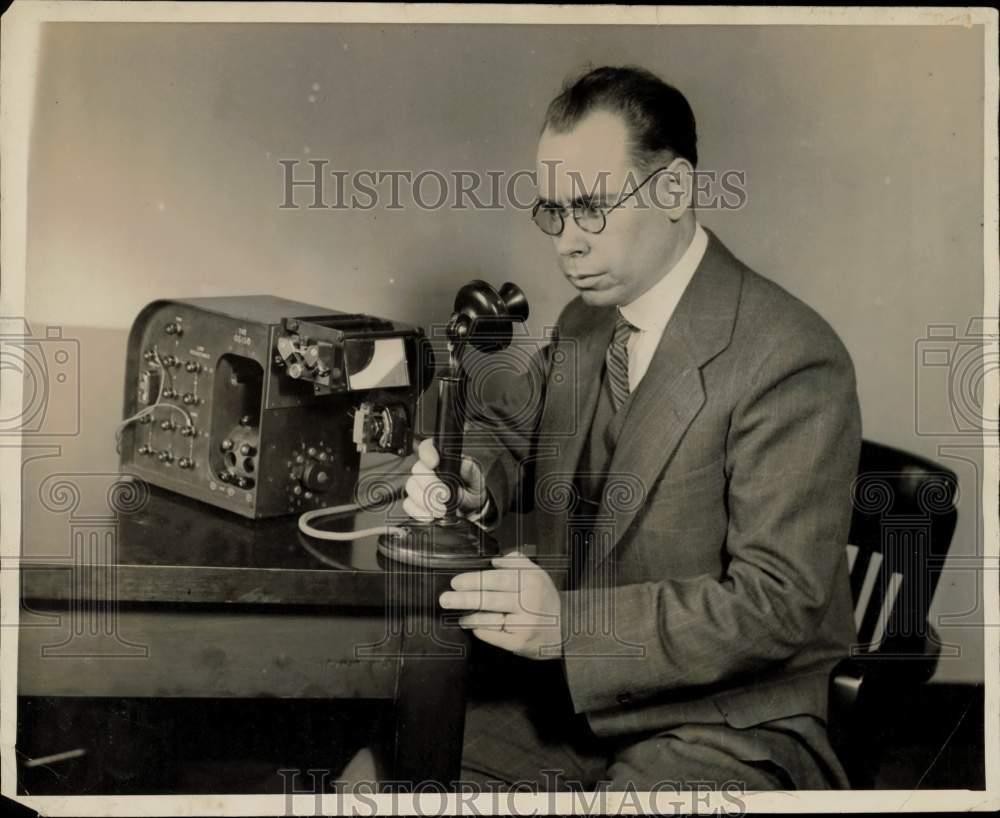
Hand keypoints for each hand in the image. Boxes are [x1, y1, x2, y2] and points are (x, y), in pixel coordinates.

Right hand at [403, 437, 487, 521]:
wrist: (469, 511)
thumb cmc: (470, 489)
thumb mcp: (476, 479)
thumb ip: (470, 470)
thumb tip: (465, 462)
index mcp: (441, 458)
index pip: (427, 447)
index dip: (427, 453)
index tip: (434, 463)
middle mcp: (427, 469)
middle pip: (418, 469)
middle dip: (430, 484)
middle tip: (445, 496)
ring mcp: (419, 485)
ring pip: (411, 486)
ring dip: (425, 500)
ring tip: (441, 510)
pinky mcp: (414, 501)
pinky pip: (408, 504)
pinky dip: (419, 511)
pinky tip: (430, 515)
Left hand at [439, 551, 561, 659]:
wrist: (567, 628)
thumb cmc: (546, 600)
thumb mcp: (538, 574)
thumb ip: (517, 562)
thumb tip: (494, 560)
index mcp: (531, 581)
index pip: (497, 579)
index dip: (473, 580)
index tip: (456, 582)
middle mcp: (529, 602)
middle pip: (490, 599)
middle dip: (464, 598)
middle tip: (445, 598)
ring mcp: (525, 624)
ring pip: (490, 618)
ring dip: (470, 616)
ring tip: (458, 615)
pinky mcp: (521, 642)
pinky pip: (494, 635)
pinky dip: (481, 630)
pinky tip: (473, 626)